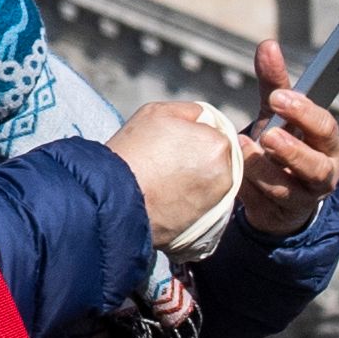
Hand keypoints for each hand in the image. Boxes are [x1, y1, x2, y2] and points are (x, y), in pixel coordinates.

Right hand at [106, 99, 239, 247]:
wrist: (114, 199)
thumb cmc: (133, 153)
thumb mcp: (158, 112)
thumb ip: (191, 112)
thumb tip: (205, 119)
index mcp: (216, 144)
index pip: (216, 134)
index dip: (195, 137)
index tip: (174, 145)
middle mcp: (224, 176)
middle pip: (218, 161)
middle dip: (199, 160)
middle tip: (168, 164)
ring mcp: (216, 203)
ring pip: (212, 185)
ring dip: (196, 182)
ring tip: (166, 182)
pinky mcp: (205, 225)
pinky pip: (203, 207)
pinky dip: (190, 202)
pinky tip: (168, 199)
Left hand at [240, 38, 338, 234]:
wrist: (277, 192)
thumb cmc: (282, 143)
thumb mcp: (279, 114)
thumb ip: (275, 82)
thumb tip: (268, 45)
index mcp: (328, 143)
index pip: (326, 127)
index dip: (305, 112)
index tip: (278, 96)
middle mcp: (323, 173)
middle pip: (315, 165)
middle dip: (292, 150)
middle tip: (267, 134)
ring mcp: (303, 199)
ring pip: (288, 189)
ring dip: (264, 170)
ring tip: (244, 151)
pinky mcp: (280, 217)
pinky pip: (263, 205)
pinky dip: (248, 189)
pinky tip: (234, 177)